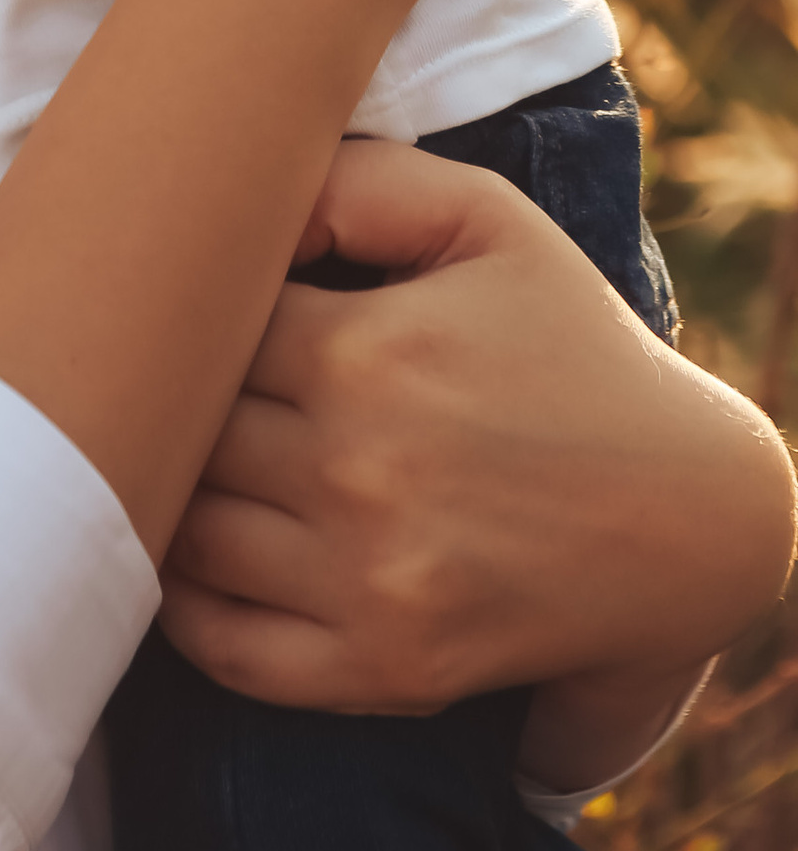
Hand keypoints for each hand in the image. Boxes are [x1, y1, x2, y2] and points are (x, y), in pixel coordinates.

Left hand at [159, 139, 796, 764]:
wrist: (688, 514)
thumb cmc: (572, 347)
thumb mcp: (490, 223)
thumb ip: (363, 182)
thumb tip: (250, 202)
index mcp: (367, 353)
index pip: (198, 326)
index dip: (184, 316)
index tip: (193, 314)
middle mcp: (360, 470)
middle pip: (183, 430)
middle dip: (167, 405)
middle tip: (162, 389)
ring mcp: (371, 580)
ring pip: (188, 534)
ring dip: (165, 499)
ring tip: (168, 466)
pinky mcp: (388, 668)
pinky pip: (230, 651)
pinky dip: (185, 612)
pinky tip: (193, 562)